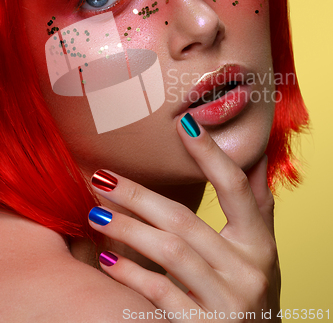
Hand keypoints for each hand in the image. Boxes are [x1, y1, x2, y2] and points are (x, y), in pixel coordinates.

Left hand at [88, 114, 279, 321]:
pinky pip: (160, 294)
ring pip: (170, 253)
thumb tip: (258, 156)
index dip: (210, 154)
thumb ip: (257, 204)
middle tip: (102, 177)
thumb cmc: (251, 289)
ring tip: (95, 212)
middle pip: (185, 221)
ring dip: (128, 229)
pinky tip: (107, 257)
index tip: (183, 122)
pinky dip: (131, 273)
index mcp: (260, 244)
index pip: (235, 187)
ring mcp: (227, 302)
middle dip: (139, 196)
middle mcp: (249, 271)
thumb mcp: (261, 249)